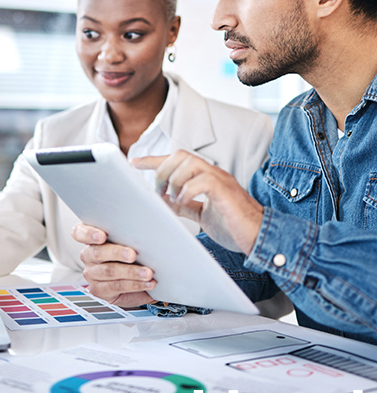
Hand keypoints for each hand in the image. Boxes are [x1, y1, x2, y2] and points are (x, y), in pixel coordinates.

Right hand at [73, 223, 155, 307]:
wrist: (139, 281)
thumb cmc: (134, 254)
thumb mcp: (131, 240)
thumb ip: (130, 233)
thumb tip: (149, 227)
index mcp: (91, 238)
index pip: (79, 232)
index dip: (88, 234)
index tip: (102, 236)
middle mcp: (88, 255)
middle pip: (97, 252)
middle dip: (117, 253)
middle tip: (133, 254)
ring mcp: (91, 273)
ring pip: (108, 271)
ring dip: (131, 272)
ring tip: (147, 272)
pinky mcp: (98, 290)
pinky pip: (116, 286)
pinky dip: (135, 284)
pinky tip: (147, 283)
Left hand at [133, 151, 263, 254]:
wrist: (258, 237)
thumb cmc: (233, 225)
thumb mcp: (202, 214)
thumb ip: (185, 205)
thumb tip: (165, 201)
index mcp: (205, 176)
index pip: (175, 160)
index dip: (153, 160)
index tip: (134, 162)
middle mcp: (212, 173)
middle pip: (180, 155)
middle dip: (161, 171)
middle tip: (158, 192)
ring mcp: (220, 180)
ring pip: (189, 162)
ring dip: (173, 180)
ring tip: (171, 197)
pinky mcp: (226, 192)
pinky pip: (203, 180)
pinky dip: (187, 190)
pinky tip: (183, 202)